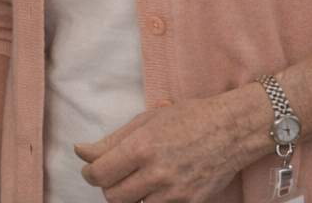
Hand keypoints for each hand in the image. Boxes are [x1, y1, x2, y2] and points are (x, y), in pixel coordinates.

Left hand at [73, 87, 271, 202]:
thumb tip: (80, 151)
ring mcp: (175, 192)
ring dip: (128, 196)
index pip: (100, 174)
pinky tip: (153, 189)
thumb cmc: (187, 119)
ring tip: (135, 180)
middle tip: (114, 174)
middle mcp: (157, 173)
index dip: (90, 173)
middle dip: (107, 186)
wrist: (231, 130)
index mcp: (141, 148)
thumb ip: (110, 141)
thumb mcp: (144, 121)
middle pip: (113, 196)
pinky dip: (149, 202)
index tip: (91, 169)